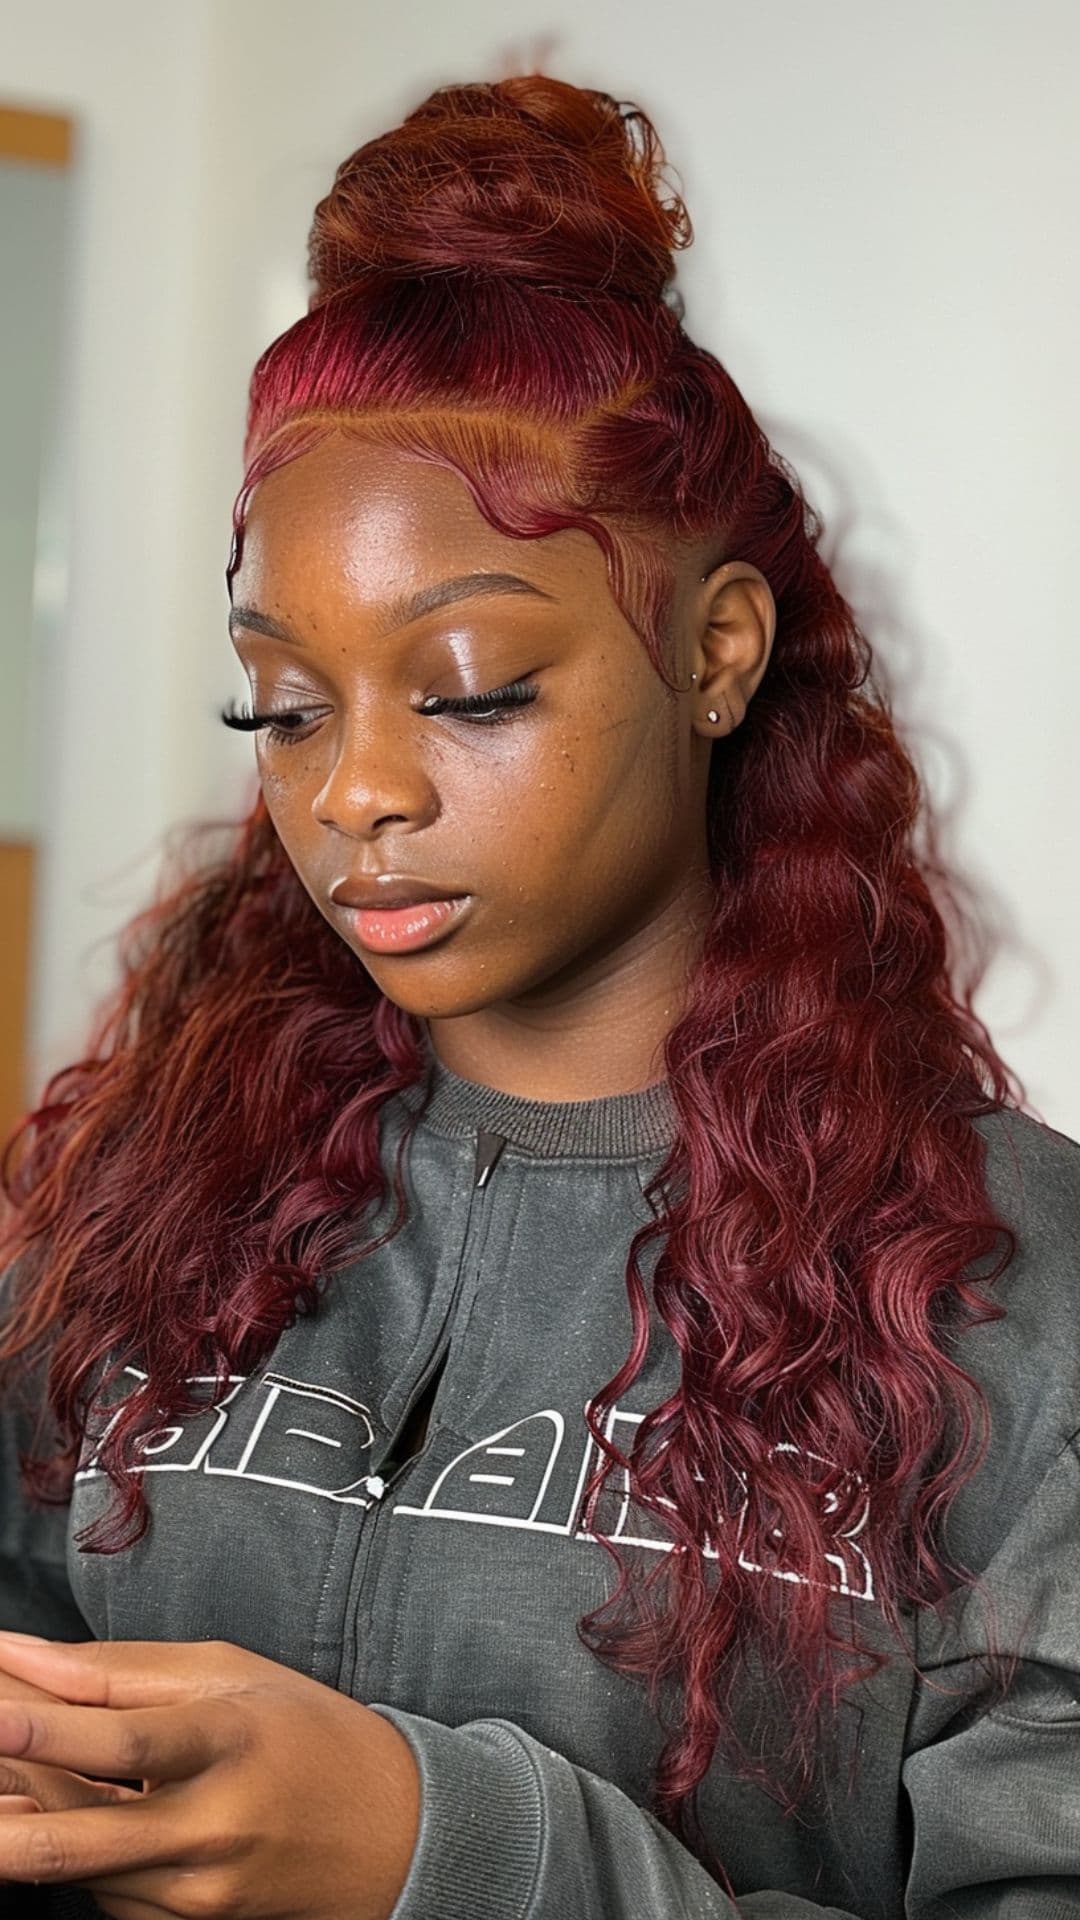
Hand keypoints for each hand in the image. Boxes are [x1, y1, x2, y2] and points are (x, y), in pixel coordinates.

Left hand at [0, 1631, 420, 1919]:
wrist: (391, 1836)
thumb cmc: (307, 1737)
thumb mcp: (229, 1673)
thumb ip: (120, 1669)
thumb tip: (21, 1655)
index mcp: (229, 1743)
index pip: (127, 1742)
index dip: (46, 1731)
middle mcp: (210, 1830)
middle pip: (76, 1840)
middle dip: (0, 1826)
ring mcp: (195, 1893)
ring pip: (73, 1867)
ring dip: (18, 1823)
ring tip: (5, 1771)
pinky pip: (98, 1890)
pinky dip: (64, 1849)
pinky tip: (51, 1807)